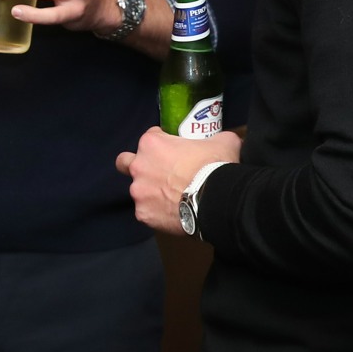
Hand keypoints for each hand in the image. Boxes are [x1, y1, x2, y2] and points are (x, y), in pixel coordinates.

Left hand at [115, 127, 241, 234]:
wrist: (216, 200)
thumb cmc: (215, 166)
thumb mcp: (223, 142)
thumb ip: (217, 138)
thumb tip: (226, 140)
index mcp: (151, 143)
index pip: (151, 137)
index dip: (163, 143)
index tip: (174, 152)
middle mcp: (138, 165)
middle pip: (125, 162)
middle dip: (137, 165)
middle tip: (157, 173)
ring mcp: (138, 192)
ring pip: (138, 190)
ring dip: (150, 192)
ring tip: (171, 199)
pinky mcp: (143, 214)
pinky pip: (147, 212)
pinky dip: (157, 213)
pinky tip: (173, 214)